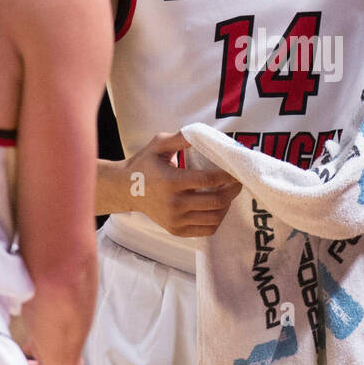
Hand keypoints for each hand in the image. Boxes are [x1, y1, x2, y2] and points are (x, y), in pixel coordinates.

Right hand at [123, 132, 241, 236]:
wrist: (125, 189)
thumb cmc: (144, 163)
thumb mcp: (159, 144)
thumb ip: (181, 138)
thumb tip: (205, 134)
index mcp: (172, 181)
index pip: (209, 180)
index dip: (228, 176)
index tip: (237, 170)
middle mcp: (174, 204)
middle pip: (216, 202)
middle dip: (233, 191)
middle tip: (238, 182)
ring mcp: (175, 220)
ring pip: (214, 218)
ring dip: (227, 206)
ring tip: (227, 194)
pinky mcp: (176, 230)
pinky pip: (206, 230)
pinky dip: (217, 220)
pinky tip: (216, 208)